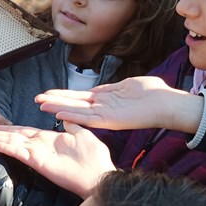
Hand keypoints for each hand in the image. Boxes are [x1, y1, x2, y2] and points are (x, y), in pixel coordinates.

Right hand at [0, 123, 114, 198]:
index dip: (12, 128)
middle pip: (15, 137)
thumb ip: (72, 126)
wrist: (100, 177)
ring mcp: (38, 154)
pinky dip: (5, 146)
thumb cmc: (95, 158)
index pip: (26, 132)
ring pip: (13, 143)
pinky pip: (19, 152)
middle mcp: (40, 146)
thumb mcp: (83, 135)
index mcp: (49, 139)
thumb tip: (65, 118)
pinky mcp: (37, 161)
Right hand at [36, 76, 201, 132]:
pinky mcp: (110, 120)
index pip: (79, 97)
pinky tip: (60, 113)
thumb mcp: (127, 85)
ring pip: (76, 111)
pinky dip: (73, 116)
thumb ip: (110, 88)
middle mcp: (102, 108)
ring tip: (42, 105)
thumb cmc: (153, 93)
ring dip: (58, 107)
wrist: (168, 103)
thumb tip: (96, 89)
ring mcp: (105, 114)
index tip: (48, 93)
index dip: (62, 95)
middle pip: (73, 103)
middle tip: (37, 99)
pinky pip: (87, 119)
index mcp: (105, 98)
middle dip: (55, 100)